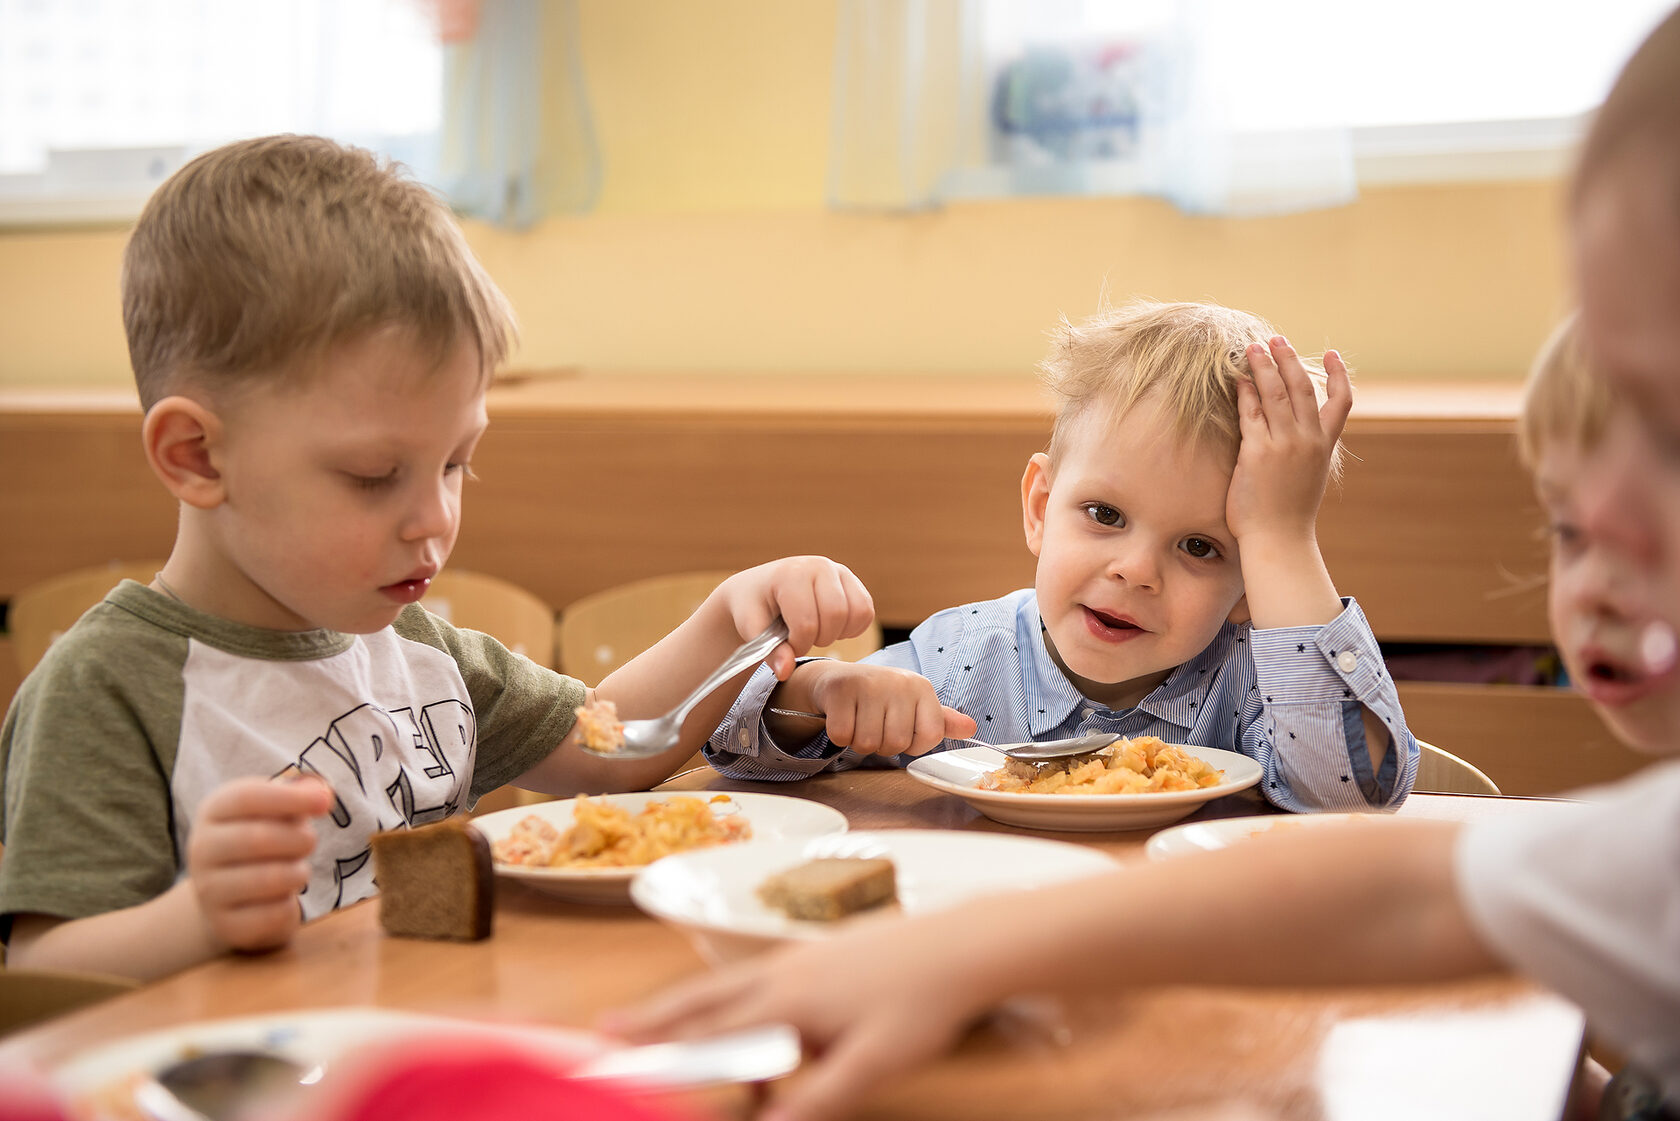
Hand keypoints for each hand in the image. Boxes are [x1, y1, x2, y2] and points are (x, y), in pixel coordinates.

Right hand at [187, 774, 332, 952]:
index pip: (247, 798)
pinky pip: (274, 914)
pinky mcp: (226, 925)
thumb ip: (301, 796)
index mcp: (213, 811)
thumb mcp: (277, 811)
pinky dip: (291, 905)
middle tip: (309, 842)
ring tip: (297, 870)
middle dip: (299, 839)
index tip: (326, 802)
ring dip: (298, 872)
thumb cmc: (263, 840)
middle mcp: (201, 849)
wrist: (230, 898)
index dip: (290, 798)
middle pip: (257, 838)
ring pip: (268, 879)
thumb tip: (321, 793)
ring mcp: (208, 891)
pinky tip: (284, 898)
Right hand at [603, 910, 993, 1120]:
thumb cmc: (922, 1003)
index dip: (662, 1049)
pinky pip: (759, 977)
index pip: (711, 1032)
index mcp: (788, 1001)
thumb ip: (815, 1100)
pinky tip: (747, 1010)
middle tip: (605, 1028)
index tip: (612, 1055)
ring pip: (729, 983)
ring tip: (658, 1019)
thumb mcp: (872, 1063)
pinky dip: (732, 995)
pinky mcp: (822, 953)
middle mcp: (784, 973)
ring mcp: (802, 958)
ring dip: (688, 1003)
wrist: (965, 943)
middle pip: (704, 998)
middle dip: (654, 1017)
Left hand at [716, 557, 874, 679]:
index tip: (785, 646)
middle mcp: (819, 565)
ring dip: (837, 633)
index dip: (798, 645)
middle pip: (836, 615)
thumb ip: (770, 651)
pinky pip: (867, 612)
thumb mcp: (752, 629)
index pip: (807, 622)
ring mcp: (839, 571)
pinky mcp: (852, 581)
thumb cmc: (753, 608)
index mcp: (791, 574)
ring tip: (815, 632)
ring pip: (857, 613)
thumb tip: (785, 671)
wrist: (759, 589)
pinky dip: (852, 628)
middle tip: (801, 640)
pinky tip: (830, 628)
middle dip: (819, 639)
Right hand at [802, 660, 976, 756]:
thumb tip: (971, 729)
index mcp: (922, 687)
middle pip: (897, 743)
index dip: (915, 745)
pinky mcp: (840, 689)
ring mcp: (868, 684)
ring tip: (860, 721)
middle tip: (876, 726)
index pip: (931, 736)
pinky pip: (843, 736)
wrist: (839, 679)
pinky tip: (844, 718)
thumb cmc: (882, 698)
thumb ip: (940, 720)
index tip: (904, 732)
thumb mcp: (914, 705)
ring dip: (860, 742)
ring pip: (868, 743)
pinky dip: (840, 736)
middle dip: (883, 745)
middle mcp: (899, 682)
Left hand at [1226, 337, 1351, 545]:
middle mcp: (1307, 440)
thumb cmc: (1289, 514)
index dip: (1339, 375)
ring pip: (1275, 394)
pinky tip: (1238, 379)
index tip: (1334, 354)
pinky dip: (1245, 393)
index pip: (1341, 402)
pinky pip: (1250, 413)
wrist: (1279, 540)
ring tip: (1254, 348)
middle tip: (1277, 339)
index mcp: (1324, 446)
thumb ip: (1305, 452)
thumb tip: (1296, 437)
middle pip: (1302, 387)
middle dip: (1289, 359)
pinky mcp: (1257, 452)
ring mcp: (1283, 445)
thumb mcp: (1308, 477)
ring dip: (1264, 367)